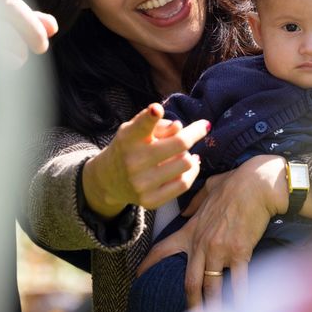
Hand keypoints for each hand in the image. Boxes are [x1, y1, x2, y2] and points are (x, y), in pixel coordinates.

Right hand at [82, 103, 208, 218]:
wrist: (109, 179)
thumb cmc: (129, 147)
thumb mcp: (135, 130)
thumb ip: (155, 124)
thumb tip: (179, 127)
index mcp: (128, 138)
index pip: (141, 126)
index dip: (149, 117)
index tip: (156, 110)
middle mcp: (133, 161)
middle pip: (179, 143)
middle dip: (195, 132)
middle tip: (202, 127)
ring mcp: (141, 184)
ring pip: (186, 163)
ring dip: (188, 154)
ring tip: (184, 152)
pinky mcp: (150, 201)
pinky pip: (184, 184)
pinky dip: (192, 171)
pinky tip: (190, 164)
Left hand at [137, 155, 287, 308]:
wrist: (256, 184)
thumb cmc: (234, 183)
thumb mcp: (207, 189)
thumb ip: (193, 204)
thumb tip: (184, 213)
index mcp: (191, 229)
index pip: (163, 248)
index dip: (149, 264)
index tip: (139, 275)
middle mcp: (202, 243)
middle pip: (190, 281)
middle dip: (191, 302)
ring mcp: (220, 250)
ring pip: (211, 286)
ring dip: (212, 306)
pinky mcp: (239, 252)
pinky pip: (237, 282)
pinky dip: (239, 298)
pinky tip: (240, 310)